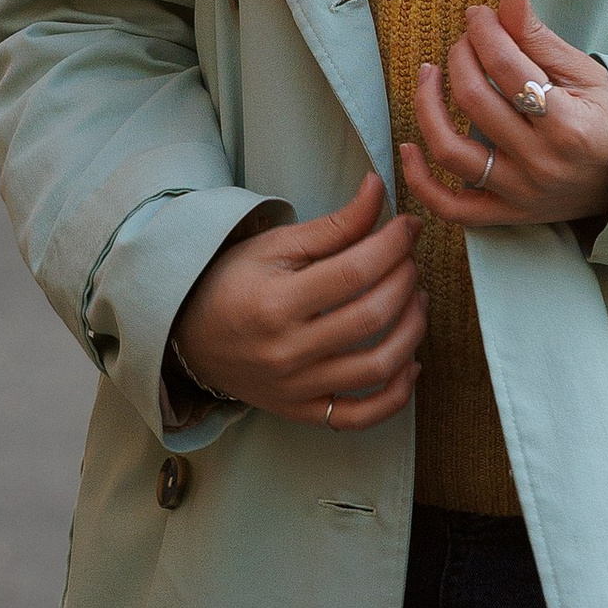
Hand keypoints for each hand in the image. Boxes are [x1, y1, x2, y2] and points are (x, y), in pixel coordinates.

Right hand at [169, 172, 426, 427]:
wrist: (190, 336)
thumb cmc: (234, 281)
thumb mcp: (277, 245)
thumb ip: (334, 225)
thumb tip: (379, 190)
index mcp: (277, 302)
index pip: (354, 272)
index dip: (393, 244)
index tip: (409, 226)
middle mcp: (288, 352)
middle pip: (371, 317)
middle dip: (405, 280)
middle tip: (410, 259)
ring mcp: (297, 389)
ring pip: (376, 369)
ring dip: (412, 331)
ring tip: (417, 300)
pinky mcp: (303, 413)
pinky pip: (360, 417)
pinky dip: (395, 396)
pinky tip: (410, 364)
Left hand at [402, 0, 607, 235]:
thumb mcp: (583, 70)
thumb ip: (538, 33)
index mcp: (567, 124)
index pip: (506, 66)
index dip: (484, 30)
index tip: (478, 14)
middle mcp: (540, 163)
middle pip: (475, 100)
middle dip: (460, 55)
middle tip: (466, 38)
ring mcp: (520, 193)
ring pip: (451, 151)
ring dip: (428, 105)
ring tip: (429, 74)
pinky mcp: (506, 214)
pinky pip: (451, 207)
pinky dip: (421, 180)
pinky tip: (409, 145)